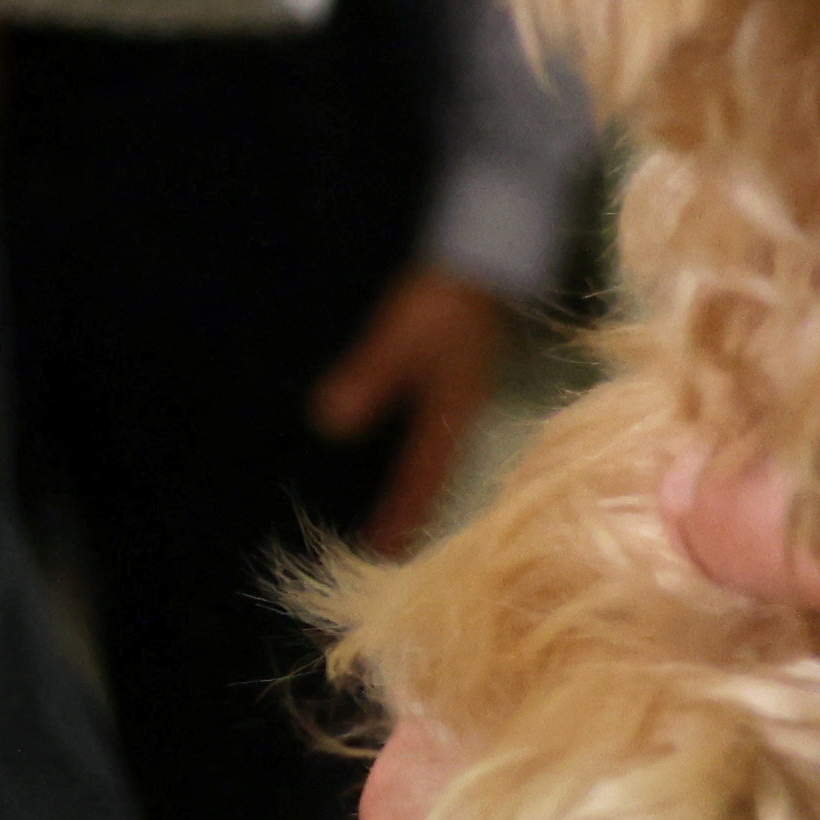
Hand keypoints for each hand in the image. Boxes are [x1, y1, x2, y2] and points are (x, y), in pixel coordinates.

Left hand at [306, 261, 523, 552]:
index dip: (401, 517)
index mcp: (452, 412)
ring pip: (437, 461)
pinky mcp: (457, 383)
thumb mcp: (401, 335)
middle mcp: (462, 415)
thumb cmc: (446, 297)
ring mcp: (463, 400)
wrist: (491, 258)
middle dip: (411, 518)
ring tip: (390, 531)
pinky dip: (416, 462)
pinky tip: (396, 469)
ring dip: (415, 494)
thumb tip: (328, 424)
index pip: (422, 478)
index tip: (378, 557)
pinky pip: (435, 437)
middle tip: (382, 562)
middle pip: (435, 479)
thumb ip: (369, 375)